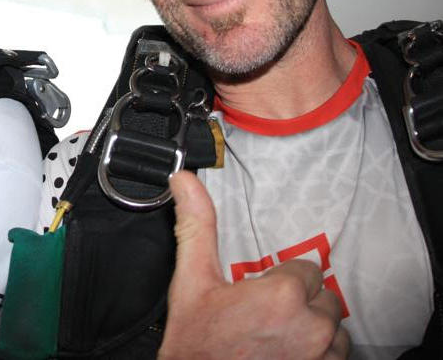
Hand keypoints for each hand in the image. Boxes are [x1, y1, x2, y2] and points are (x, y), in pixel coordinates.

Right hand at [158, 171, 349, 359]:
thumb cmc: (195, 342)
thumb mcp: (191, 280)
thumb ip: (196, 226)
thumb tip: (184, 179)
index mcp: (283, 296)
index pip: (305, 271)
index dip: (280, 280)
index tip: (259, 292)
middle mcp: (312, 328)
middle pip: (323, 299)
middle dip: (299, 304)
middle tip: (266, 315)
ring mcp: (321, 359)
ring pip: (335, 331)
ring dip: (315, 331)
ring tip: (280, 337)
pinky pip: (335, 359)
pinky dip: (318, 357)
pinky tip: (287, 355)